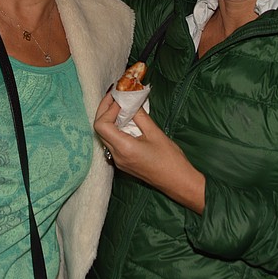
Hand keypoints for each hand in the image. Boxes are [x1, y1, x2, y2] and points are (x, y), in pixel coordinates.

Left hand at [94, 91, 206, 213]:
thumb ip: (139, 115)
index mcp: (124, 148)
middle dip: (105, 110)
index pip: (101, 125)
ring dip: (109, 119)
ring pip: (104, 136)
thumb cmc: (170, 159)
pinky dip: (115, 129)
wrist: (178, 182)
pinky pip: (112, 142)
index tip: (118, 99)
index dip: (107, 109)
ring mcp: (118, 161)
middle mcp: (116, 156)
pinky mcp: (123, 163)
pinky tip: (124, 121)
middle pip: (100, 130)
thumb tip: (130, 100)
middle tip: (115, 96)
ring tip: (119, 105)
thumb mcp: (155, 133)